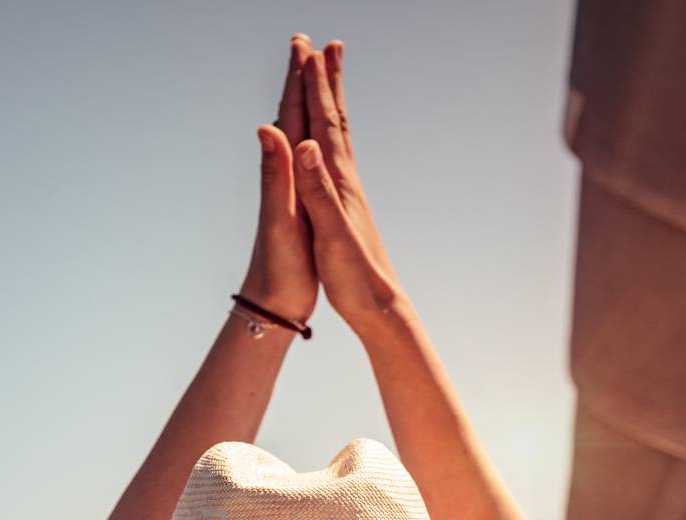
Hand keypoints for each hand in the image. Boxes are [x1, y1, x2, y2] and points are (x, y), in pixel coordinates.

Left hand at [239, 35, 319, 323]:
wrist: (270, 303)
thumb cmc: (279, 267)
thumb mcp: (280, 220)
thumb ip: (274, 173)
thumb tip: (266, 127)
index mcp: (286, 173)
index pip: (292, 115)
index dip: (298, 80)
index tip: (305, 44)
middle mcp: (285, 175)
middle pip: (293, 116)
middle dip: (300, 80)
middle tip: (305, 44)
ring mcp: (291, 189)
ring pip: (298, 135)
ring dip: (303, 103)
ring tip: (308, 78)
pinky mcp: (297, 205)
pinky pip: (305, 160)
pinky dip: (307, 139)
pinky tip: (307, 139)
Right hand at [290, 41, 406, 333]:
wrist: (378, 306)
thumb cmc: (354, 276)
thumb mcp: (331, 234)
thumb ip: (318, 190)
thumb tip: (308, 147)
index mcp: (338, 183)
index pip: (324, 123)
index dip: (314, 86)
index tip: (306, 50)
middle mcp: (345, 181)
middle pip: (334, 120)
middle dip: (324, 82)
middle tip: (320, 46)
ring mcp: (347, 194)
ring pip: (337, 137)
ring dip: (330, 104)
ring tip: (327, 78)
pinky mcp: (345, 208)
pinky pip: (334, 160)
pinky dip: (328, 139)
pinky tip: (326, 141)